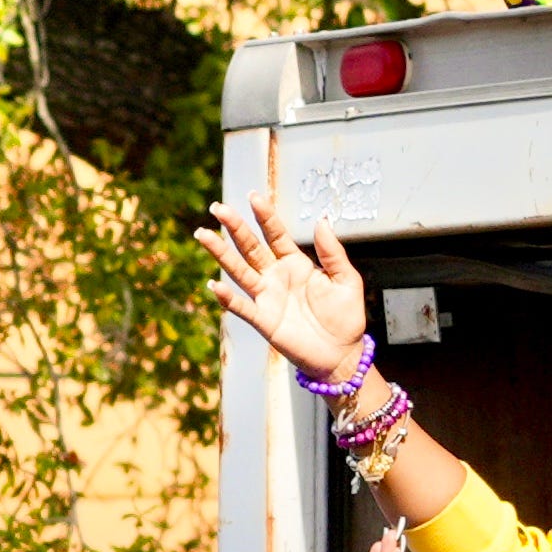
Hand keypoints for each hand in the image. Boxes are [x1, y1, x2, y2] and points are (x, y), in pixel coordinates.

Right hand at [204, 180, 376, 386]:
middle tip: (218, 208)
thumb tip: (322, 220)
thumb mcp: (347, 280)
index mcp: (295, 263)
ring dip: (221, 254)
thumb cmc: (346, 317)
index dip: (265, 216)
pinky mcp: (264, 321)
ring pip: (239, 271)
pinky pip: (243, 306)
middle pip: (251, 247)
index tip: (254, 196)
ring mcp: (267, 297)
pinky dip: (228, 297)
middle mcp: (277, 276)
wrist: (342, 355)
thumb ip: (333, 252)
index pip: (276, 234)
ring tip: (204, 235)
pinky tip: (215, 284)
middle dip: (234, 227)